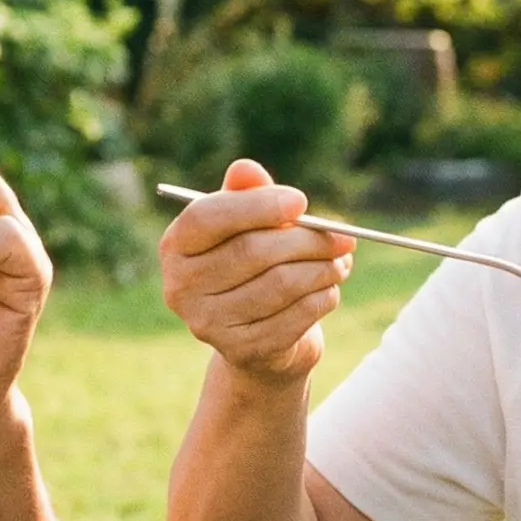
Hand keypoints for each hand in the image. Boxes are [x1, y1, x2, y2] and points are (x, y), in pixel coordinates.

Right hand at [159, 159, 354, 381]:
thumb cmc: (251, 265)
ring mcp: (207, 323)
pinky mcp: (240, 351)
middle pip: (252, 251)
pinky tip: (329, 290)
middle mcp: (181, 287)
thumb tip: (246, 169)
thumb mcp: (246, 224)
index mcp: (176, 246)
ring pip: (280, 284)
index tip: (301, 202)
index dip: (256, 206)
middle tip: (344, 237)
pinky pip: (295, 317)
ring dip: (322, 269)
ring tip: (340, 261)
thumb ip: (246, 194)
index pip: (208, 217)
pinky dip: (322, 298)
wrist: (257, 337)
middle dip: (307, 240)